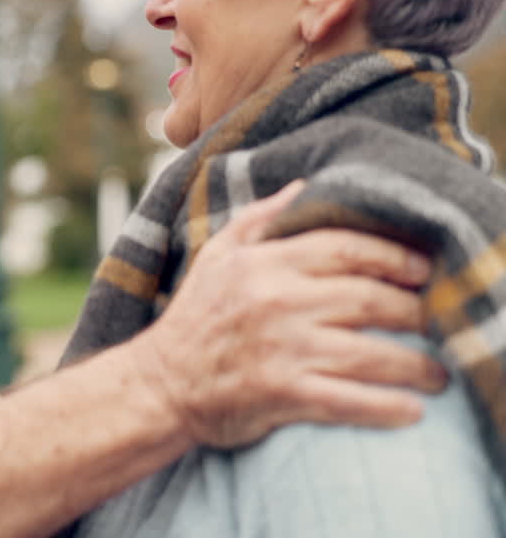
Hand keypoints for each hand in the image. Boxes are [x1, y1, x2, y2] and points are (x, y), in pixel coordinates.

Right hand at [131, 180, 446, 447]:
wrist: (160, 383)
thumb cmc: (194, 317)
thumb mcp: (216, 255)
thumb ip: (260, 219)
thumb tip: (302, 186)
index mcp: (264, 263)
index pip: (345, 247)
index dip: (394, 256)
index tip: (423, 269)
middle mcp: (276, 301)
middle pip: (369, 298)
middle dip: (414, 311)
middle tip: (435, 319)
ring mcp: (281, 349)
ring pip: (369, 352)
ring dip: (415, 365)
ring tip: (437, 373)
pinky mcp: (282, 393)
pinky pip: (350, 400)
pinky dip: (388, 408)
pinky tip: (411, 410)